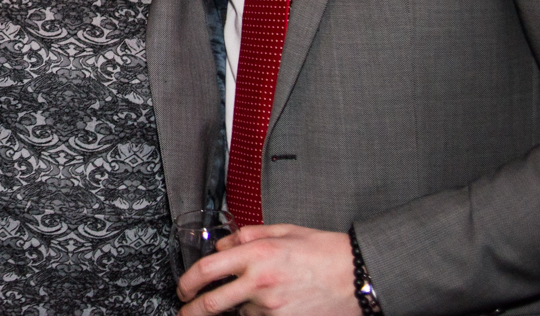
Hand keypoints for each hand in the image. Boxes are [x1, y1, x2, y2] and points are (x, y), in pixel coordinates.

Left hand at [178, 224, 358, 315]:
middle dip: (192, 310)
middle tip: (186, 310)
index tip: (182, 287)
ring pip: (239, 313)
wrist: (357, 277)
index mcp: (257, 254)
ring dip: (238, 308)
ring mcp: (271, 308)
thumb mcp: (282, 231)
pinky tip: (268, 305)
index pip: (207, 269)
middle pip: (211, 303)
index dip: (187, 281)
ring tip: (258, 295)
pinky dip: (257, 314)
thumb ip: (246, 235)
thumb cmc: (324, 252)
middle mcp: (260, 282)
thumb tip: (221, 245)